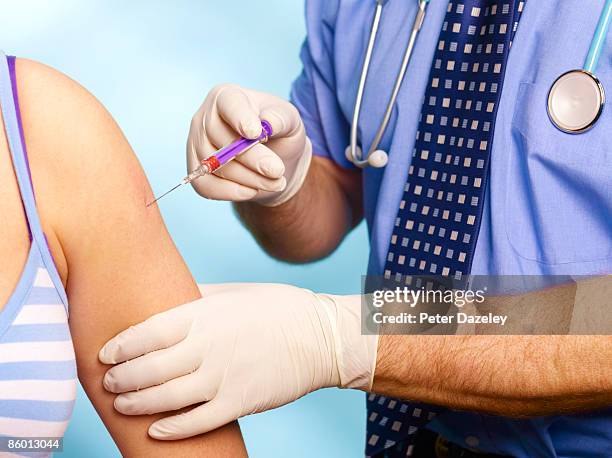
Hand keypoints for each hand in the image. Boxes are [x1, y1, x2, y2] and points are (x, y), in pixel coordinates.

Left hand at [99, 283, 376, 439]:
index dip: (121, 345)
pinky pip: (197, 422)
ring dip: (137, 402)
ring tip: (120, 404)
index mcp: (206, 315)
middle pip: (150, 368)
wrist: (321, 336)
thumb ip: (198, 297)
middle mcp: (208, 346)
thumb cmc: (278, 308)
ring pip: (166, 397)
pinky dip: (172, 428)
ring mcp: (223, 376)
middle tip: (108, 381)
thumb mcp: (235, 292)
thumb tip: (167, 300)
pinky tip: (155, 429)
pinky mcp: (240, 402)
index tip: (106, 353)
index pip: (148, 332)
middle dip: (122, 377)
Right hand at [187, 84, 311, 205]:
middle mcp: (205, 117)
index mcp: (227, 96)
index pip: (229, 104)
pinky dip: (232, 192)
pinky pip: (206, 186)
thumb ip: (281, 119)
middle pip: (223, 140)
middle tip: (278, 171)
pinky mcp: (196, 170)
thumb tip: (268, 124)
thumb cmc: (279, 132)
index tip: (256, 133)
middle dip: (254, 159)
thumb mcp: (289, 121)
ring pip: (217, 166)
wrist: (272, 158)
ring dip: (250, 179)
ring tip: (275, 181)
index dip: (241, 118)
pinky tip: (253, 190)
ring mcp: (196, 144)